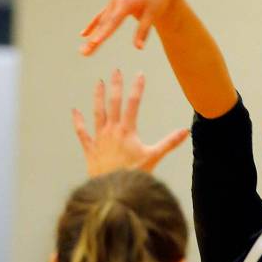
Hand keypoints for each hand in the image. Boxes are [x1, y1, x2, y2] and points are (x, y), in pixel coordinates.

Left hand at [72, 70, 188, 175]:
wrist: (112, 190)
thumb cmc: (133, 174)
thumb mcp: (153, 157)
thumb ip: (169, 143)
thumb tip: (186, 131)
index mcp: (127, 131)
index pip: (133, 103)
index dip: (137, 87)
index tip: (140, 74)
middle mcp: (112, 130)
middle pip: (114, 103)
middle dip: (116, 86)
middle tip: (116, 71)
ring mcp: (99, 138)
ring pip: (97, 113)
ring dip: (97, 97)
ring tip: (98, 83)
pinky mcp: (90, 149)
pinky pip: (82, 133)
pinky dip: (78, 122)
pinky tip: (75, 111)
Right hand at [79, 0, 176, 55]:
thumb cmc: (156, 1)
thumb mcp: (152, 15)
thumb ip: (143, 31)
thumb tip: (139, 48)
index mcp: (126, 3)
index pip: (113, 22)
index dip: (103, 33)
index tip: (94, 43)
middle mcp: (116, 1)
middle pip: (103, 24)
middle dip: (93, 39)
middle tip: (84, 53)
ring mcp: (112, 2)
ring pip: (101, 22)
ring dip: (91, 36)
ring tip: (83, 51)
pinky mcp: (112, 4)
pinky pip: (101, 16)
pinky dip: (93, 25)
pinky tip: (83, 35)